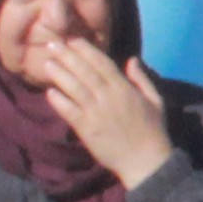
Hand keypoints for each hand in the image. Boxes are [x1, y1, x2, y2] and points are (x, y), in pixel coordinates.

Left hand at [31, 32, 177, 189]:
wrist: (146, 161)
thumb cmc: (153, 131)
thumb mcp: (155, 101)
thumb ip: (142, 79)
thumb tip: (131, 60)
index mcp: (125, 89)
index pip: (102, 63)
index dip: (86, 50)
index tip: (72, 40)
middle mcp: (108, 97)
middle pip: (84, 71)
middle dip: (67, 56)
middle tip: (51, 45)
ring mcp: (96, 113)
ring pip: (74, 88)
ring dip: (59, 74)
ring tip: (46, 63)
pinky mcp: (86, 129)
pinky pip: (69, 111)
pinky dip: (59, 101)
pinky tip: (49, 91)